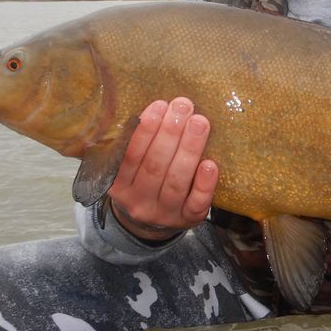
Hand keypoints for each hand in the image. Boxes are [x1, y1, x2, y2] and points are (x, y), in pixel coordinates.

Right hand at [106, 97, 217, 241]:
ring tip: (200, 123)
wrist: (151, 225)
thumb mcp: (129, 170)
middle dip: (171, 133)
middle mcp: (139, 201)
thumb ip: (137, 146)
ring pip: (176, 181)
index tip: (160, 105)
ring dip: (189, 149)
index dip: (145, 130)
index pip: (131, 155)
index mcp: (120, 185)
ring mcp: (163, 213)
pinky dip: (204, 183)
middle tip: (184, 106)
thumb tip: (159, 108)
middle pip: (155, 165)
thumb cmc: (143, 184)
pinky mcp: (187, 220)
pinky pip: (196, 203)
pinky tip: (210, 164)